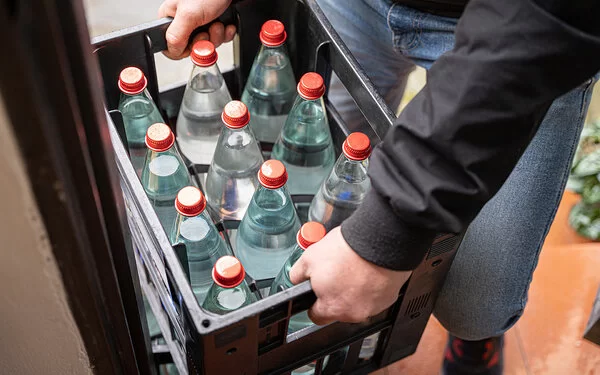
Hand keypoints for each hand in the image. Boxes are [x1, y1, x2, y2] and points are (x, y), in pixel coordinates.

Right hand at [158, 0, 235, 58]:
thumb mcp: (189, 14)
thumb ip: (176, 35)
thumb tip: (172, 51)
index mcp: (171, 17)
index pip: (170, 46)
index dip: (183, 50)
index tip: (192, 43)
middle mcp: (184, 21)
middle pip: (192, 47)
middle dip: (204, 41)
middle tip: (207, 29)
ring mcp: (201, 24)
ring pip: (208, 44)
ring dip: (217, 36)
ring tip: (217, 22)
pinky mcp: (214, 24)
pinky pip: (220, 39)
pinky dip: (226, 33)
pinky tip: (226, 24)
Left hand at [289, 227, 410, 325]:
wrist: (378, 240)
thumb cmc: (346, 250)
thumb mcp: (309, 258)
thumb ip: (298, 274)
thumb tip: (295, 279)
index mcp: (332, 307)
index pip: (316, 317)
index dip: (313, 303)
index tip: (316, 294)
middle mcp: (354, 313)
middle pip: (339, 309)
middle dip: (335, 294)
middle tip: (336, 273)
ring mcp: (374, 307)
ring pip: (359, 303)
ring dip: (355, 290)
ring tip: (353, 268)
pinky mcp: (388, 298)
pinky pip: (376, 295)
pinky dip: (371, 286)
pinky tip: (367, 269)